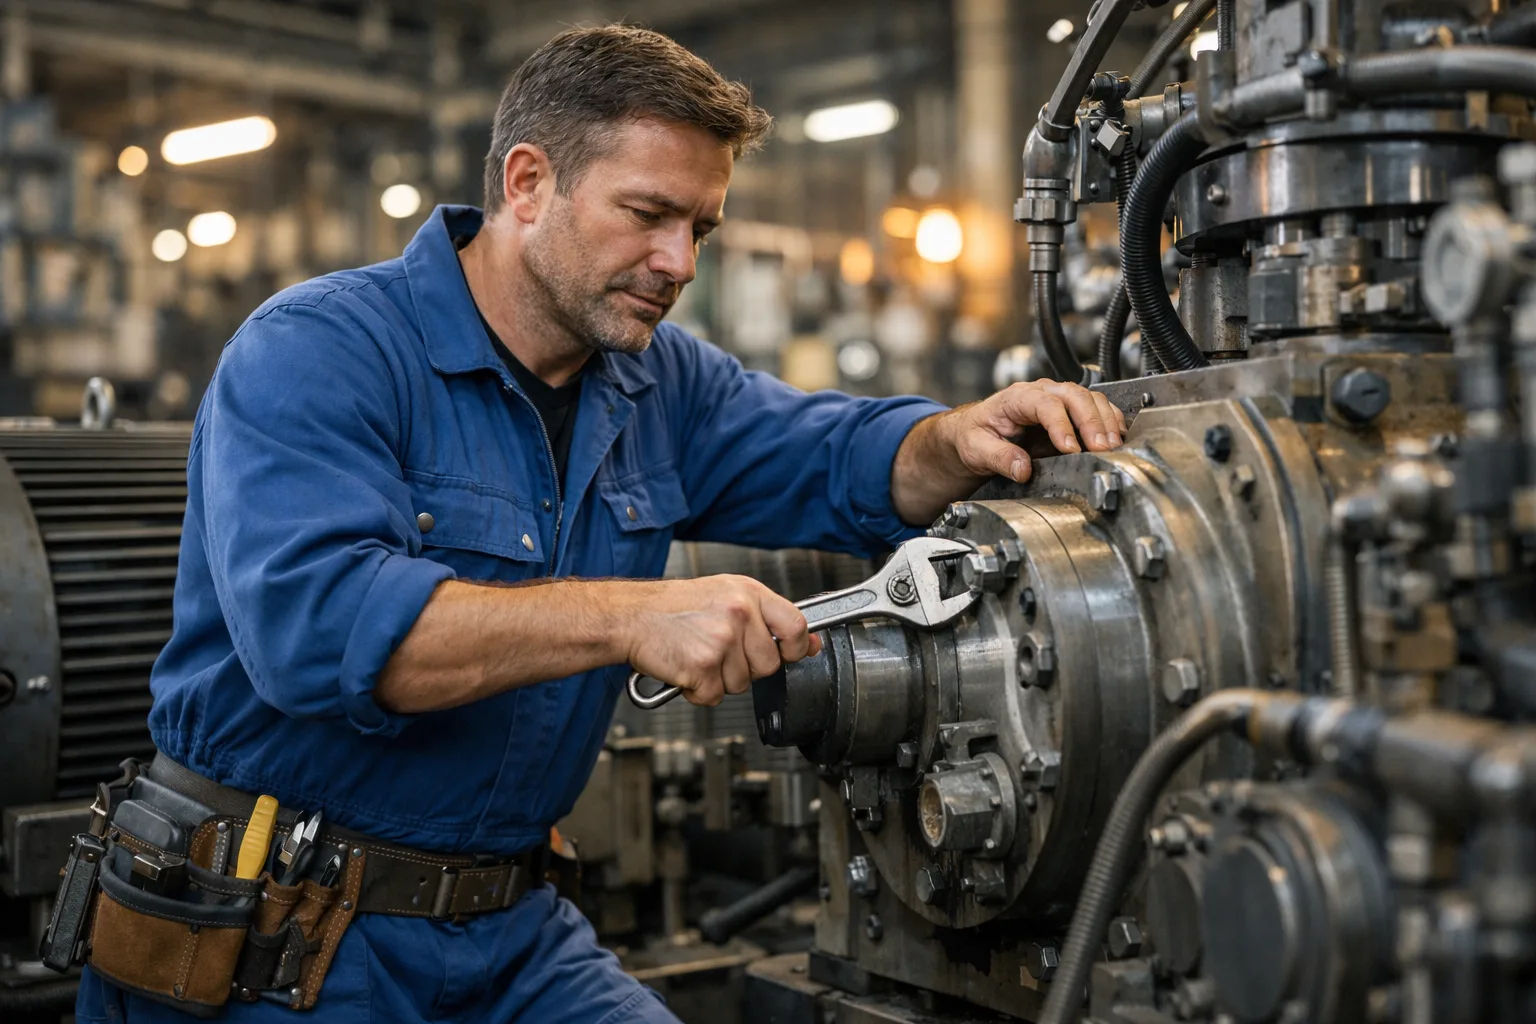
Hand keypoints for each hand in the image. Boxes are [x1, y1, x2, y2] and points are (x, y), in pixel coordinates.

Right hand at [621, 575, 822, 705]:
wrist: (631, 616)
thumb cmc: (673, 606)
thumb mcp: (726, 595)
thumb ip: (767, 617)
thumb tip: (807, 643)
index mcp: (748, 593)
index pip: (796, 626)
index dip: (795, 648)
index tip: (787, 653)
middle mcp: (739, 614)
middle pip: (768, 664)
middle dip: (746, 666)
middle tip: (718, 650)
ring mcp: (722, 641)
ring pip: (741, 684)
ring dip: (719, 679)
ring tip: (697, 654)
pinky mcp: (703, 667)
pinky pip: (714, 696)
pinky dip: (698, 691)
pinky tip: (686, 668)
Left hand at [890, 380, 1127, 524]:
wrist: (975, 430)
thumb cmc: (975, 434)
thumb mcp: (976, 448)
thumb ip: (998, 457)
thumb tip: (1023, 469)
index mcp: (1017, 397)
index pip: (1045, 404)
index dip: (1061, 425)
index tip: (1070, 449)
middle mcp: (1041, 392)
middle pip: (1075, 396)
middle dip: (1092, 422)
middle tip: (1102, 448)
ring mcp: (1058, 398)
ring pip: (1090, 398)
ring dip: (1105, 421)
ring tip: (1113, 446)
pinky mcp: (1069, 410)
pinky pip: (1096, 407)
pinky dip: (1109, 420)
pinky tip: (1117, 438)